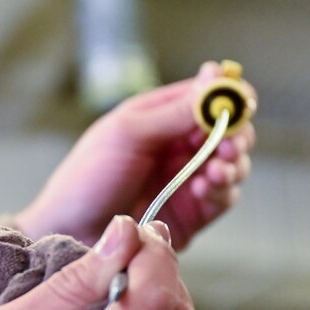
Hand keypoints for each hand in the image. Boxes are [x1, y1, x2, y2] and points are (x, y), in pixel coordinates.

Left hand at [13, 62, 256, 251]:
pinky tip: (205, 188)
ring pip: (233, 163)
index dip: (229, 95)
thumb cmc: (87, 177)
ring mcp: (188, 178)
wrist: (69, 232)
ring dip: (233, 163)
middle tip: (230, 143)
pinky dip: (222, 190)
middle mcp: (179, 145)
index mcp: (161, 116)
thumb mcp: (127, 134)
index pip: (208, 96)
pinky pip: (224, 196)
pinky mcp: (193, 212)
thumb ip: (173, 112)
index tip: (240, 100)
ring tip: (217, 169)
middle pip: (230, 129)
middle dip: (236, 134)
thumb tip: (215, 77)